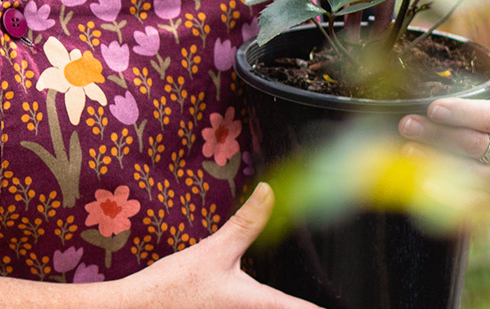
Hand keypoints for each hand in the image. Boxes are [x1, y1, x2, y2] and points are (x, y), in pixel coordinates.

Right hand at [118, 183, 322, 307]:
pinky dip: (255, 301)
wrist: (141, 308)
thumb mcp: (216, 250)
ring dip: (279, 300)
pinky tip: (245, 289)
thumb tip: (270, 192)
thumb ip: (247, 223)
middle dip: (300, 301)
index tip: (349, 301)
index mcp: (259, 303)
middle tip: (321, 295)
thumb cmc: (178, 284)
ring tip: (290, 292)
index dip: (324, 307)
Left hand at [396, 50, 489, 207]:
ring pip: (474, 175)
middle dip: (439, 134)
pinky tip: (425, 186)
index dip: (467, 113)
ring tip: (408, 150)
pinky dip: (450, 197)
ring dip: (439, 164)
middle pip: (477, 144)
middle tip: (407, 124)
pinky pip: (476, 203)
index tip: (434, 108)